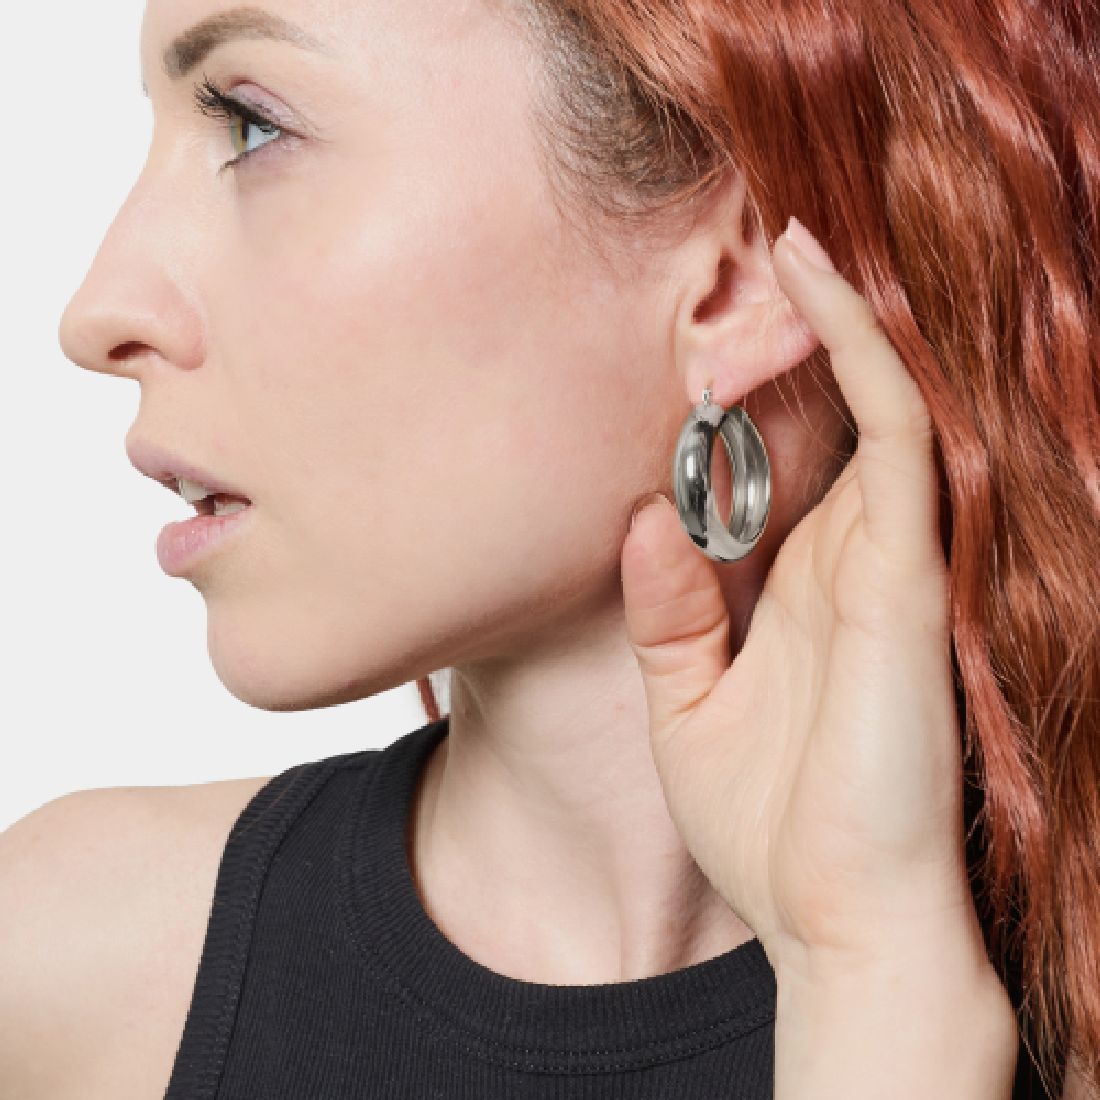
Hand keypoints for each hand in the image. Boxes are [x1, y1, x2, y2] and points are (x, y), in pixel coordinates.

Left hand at [621, 216, 987, 978]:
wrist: (833, 922)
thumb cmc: (769, 828)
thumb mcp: (689, 704)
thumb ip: (670, 610)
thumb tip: (645, 513)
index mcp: (799, 587)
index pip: (782, 460)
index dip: (747, 390)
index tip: (696, 328)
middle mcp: (852, 556)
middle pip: (830, 414)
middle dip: (793, 334)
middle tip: (743, 248)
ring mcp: (887, 556)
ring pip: (879, 396)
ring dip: (837, 315)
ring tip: (785, 230)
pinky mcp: (908, 569)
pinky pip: (896, 426)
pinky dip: (863, 348)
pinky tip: (816, 278)